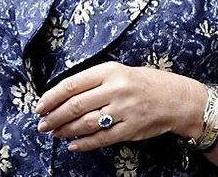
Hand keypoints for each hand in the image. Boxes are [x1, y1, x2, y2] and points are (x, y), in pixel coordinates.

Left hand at [34, 61, 204, 151]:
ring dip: (66, 130)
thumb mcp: (118, 71)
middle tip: (42, 124)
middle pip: (76, 105)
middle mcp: (116, 90)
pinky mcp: (131, 129)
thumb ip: (93, 81)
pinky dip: (85, 144)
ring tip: (55, 134)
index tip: (40, 106)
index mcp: (109, 71)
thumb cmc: (143, 83)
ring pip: (87, 123)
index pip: (72, 85)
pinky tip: (73, 145)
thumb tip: (62, 96)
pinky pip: (102, 139)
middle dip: (55, 116)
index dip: (52, 97)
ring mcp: (124, 111)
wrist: (177, 99)